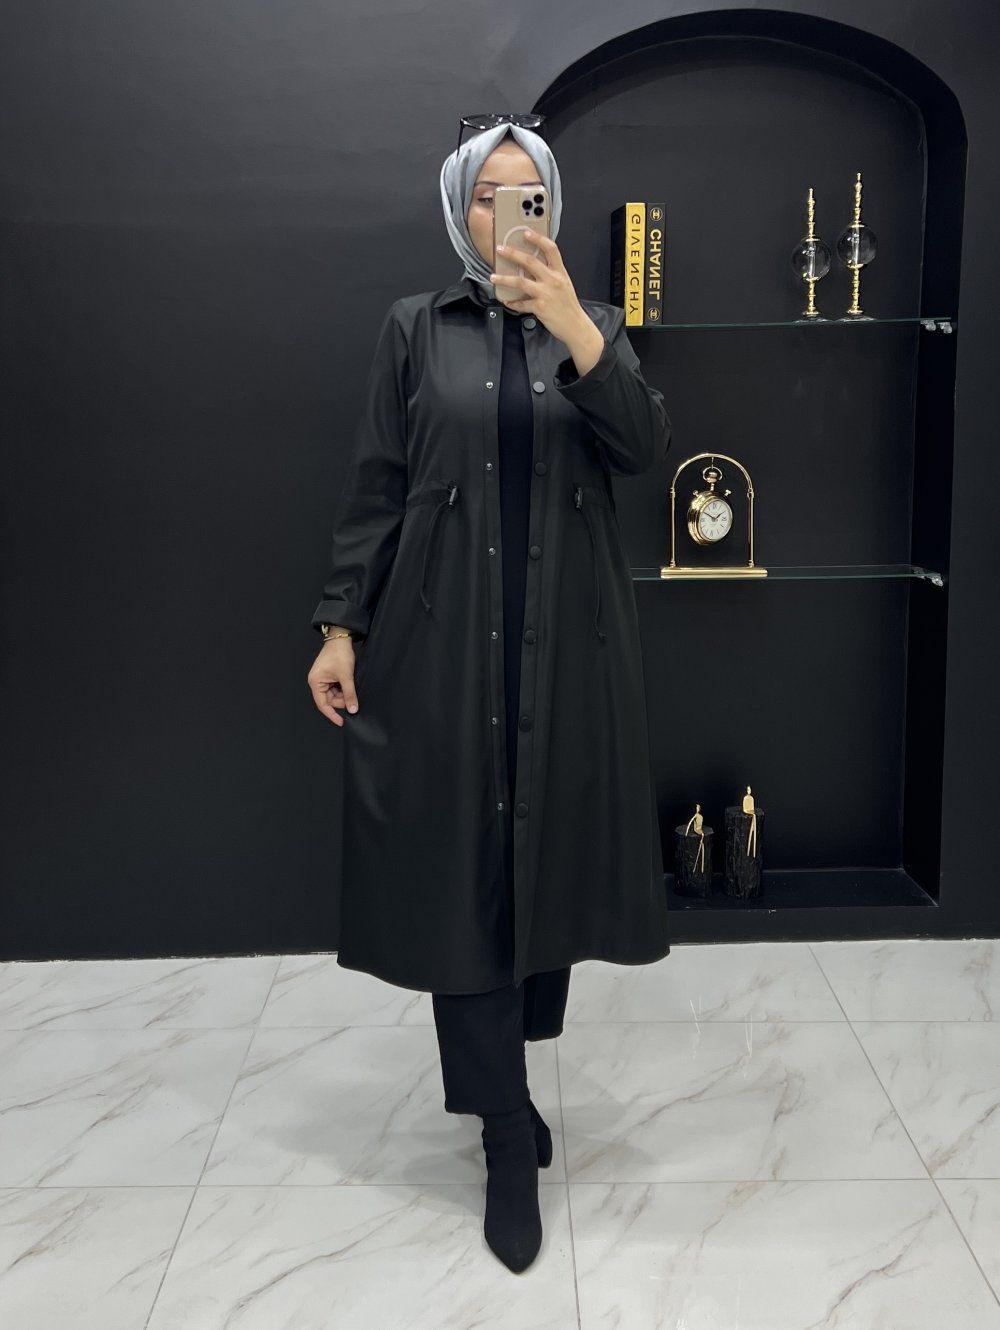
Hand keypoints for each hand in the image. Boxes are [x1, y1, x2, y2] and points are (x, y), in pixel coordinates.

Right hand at [307, 639, 358, 726]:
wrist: (341, 638)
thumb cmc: (339, 654)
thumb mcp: (346, 676)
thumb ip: (349, 694)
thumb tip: (353, 709)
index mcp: (315, 682)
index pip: (323, 705)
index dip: (332, 714)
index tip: (341, 722)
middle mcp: (317, 682)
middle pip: (330, 700)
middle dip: (342, 700)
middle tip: (353, 696)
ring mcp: (322, 679)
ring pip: (334, 694)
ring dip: (343, 693)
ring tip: (350, 684)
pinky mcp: (328, 676)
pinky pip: (336, 688)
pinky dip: (343, 688)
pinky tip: (349, 683)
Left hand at [491, 232, 595, 347]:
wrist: (575, 326)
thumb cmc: (568, 306)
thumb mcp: (564, 284)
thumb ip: (551, 274)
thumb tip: (532, 266)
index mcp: (560, 272)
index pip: (551, 249)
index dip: (538, 238)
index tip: (526, 232)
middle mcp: (553, 280)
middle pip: (530, 261)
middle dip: (513, 253)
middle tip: (500, 249)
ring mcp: (546, 293)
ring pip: (520, 282)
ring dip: (504, 278)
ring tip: (493, 277)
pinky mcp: (539, 307)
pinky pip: (521, 303)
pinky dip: (512, 303)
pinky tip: (506, 301)